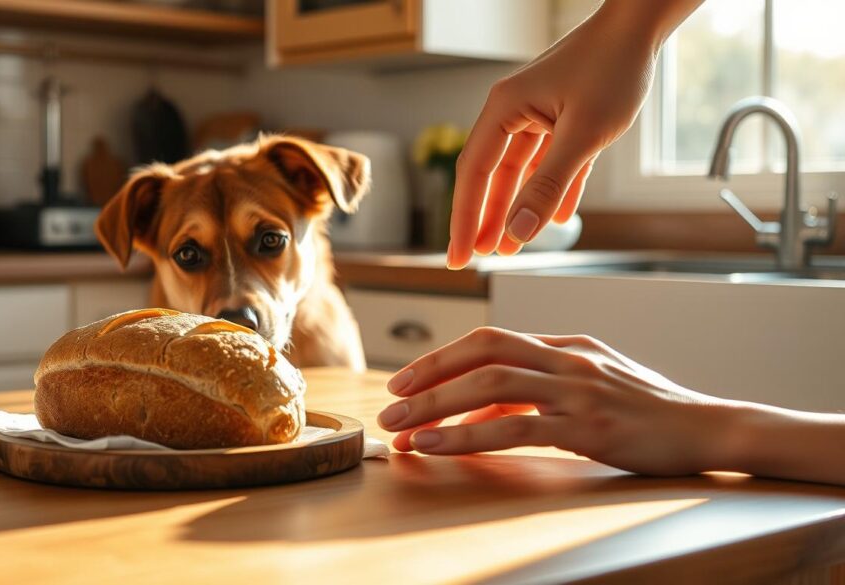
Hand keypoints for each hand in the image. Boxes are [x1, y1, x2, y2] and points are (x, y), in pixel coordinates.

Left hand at [377, 328, 735, 475]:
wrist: (708, 427)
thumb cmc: (645, 409)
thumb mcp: (588, 384)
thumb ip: (535, 389)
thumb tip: (476, 410)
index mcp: (564, 345)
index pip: (490, 340)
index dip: (443, 358)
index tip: (408, 379)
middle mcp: (566, 358)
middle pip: (482, 351)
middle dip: (430, 373)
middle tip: (391, 398)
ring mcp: (578, 389)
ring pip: (491, 385)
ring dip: (437, 405)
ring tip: (401, 426)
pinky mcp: (588, 425)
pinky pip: (515, 427)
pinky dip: (468, 435)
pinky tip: (437, 445)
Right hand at [447, 1, 700, 267]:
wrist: (641, 28)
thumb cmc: (612, 67)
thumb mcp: (582, 135)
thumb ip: (549, 185)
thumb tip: (520, 230)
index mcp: (505, 109)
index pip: (474, 174)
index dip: (464, 218)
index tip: (458, 254)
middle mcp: (514, 111)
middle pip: (491, 176)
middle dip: (485, 219)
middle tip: (475, 258)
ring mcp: (538, 114)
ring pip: (521, 173)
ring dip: (517, 209)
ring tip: (510, 247)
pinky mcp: (563, 117)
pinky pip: (551, 162)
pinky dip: (552, 189)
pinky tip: (554, 218)